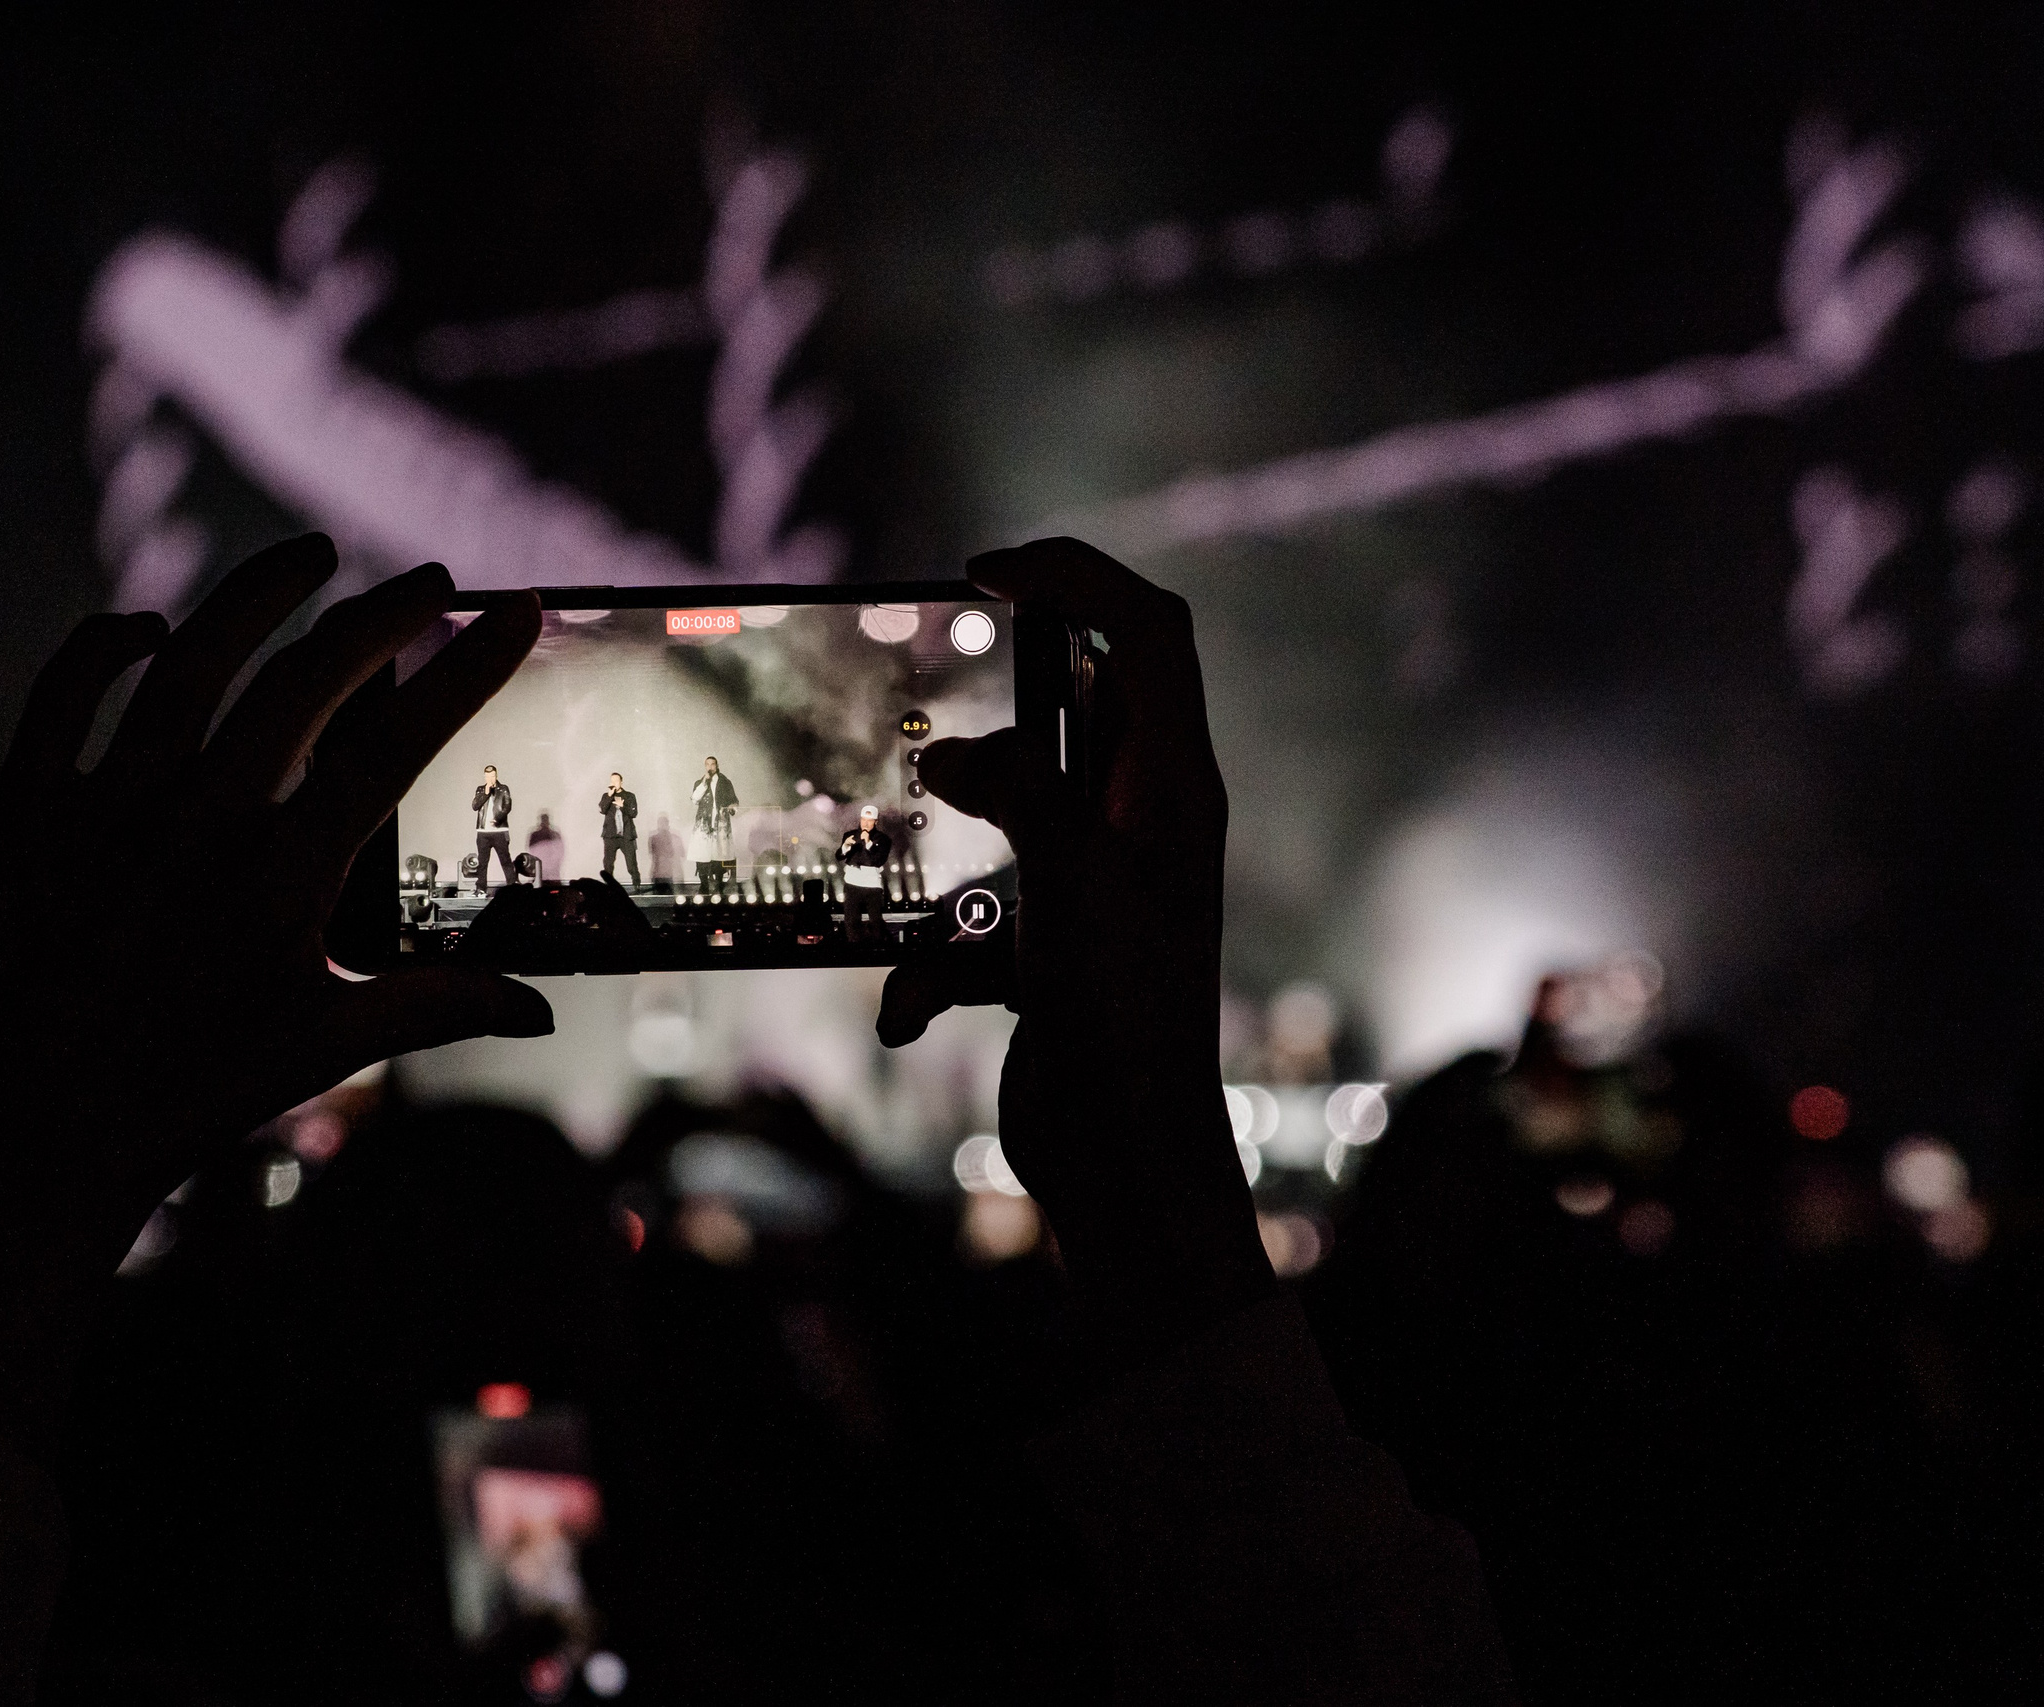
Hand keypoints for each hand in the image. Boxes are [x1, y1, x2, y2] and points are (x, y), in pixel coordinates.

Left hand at [0, 536, 550, 1448]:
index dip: (465, 669)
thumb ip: (433, 1008)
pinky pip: (67, 691)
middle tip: (428, 585)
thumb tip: (535, 1010)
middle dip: (382, 615)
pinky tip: (147, 627)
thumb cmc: (187, 1099)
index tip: (512, 616)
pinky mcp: (24, 809)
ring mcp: (103, 807)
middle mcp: (195, 823)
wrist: (28, 1143)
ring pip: (192, 657)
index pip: (396, 742)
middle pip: (306, 677)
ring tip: (309, 559)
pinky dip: (108, 644)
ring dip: (258, 595)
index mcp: (280, 879)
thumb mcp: (323, 1052)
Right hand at [879, 539, 1272, 1356]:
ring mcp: (1098, 886)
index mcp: (1173, 788)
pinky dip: (933, 955)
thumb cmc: (1122, 1023)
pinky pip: (975, 918)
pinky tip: (911, 1005)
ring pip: (1016, 807)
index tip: (990, 568)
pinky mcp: (1052, 948)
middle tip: (945, 657)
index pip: (1147, 633)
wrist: (1125, 1164)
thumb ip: (1021, 792)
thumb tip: (954, 759)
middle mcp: (1145, 824)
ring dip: (958, 831)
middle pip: (1088, 703)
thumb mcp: (1070, 883)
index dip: (1079, 576)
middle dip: (1011, 684)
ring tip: (917, 847)